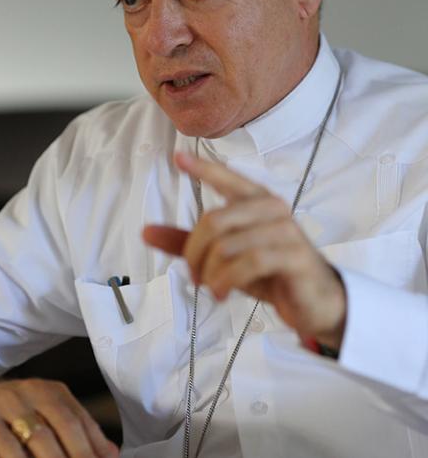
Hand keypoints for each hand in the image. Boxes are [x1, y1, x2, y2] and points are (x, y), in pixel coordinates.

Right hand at [0, 376, 118, 457]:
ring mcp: (9, 403)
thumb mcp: (38, 418)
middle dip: (82, 456)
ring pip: (41, 438)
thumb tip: (109, 452)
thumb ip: (70, 431)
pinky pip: (8, 447)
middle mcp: (34, 392)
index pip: (83, 420)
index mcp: (52, 392)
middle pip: (67, 427)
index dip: (97, 446)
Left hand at [144, 152, 345, 350]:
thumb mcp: (225, 256)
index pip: (227, 178)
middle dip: (194, 253)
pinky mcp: (294, 256)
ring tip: (212, 288)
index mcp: (256, 200)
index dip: (203, 168)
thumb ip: (188, 243)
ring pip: (227, 245)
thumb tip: (145, 232)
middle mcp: (272, 208)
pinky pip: (248, 263)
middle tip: (194, 276)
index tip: (178, 158)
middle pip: (213, 221)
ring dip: (210, 273)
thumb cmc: (268, 272)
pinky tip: (222, 294)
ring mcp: (286, 231)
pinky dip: (226, 282)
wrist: (313, 301)